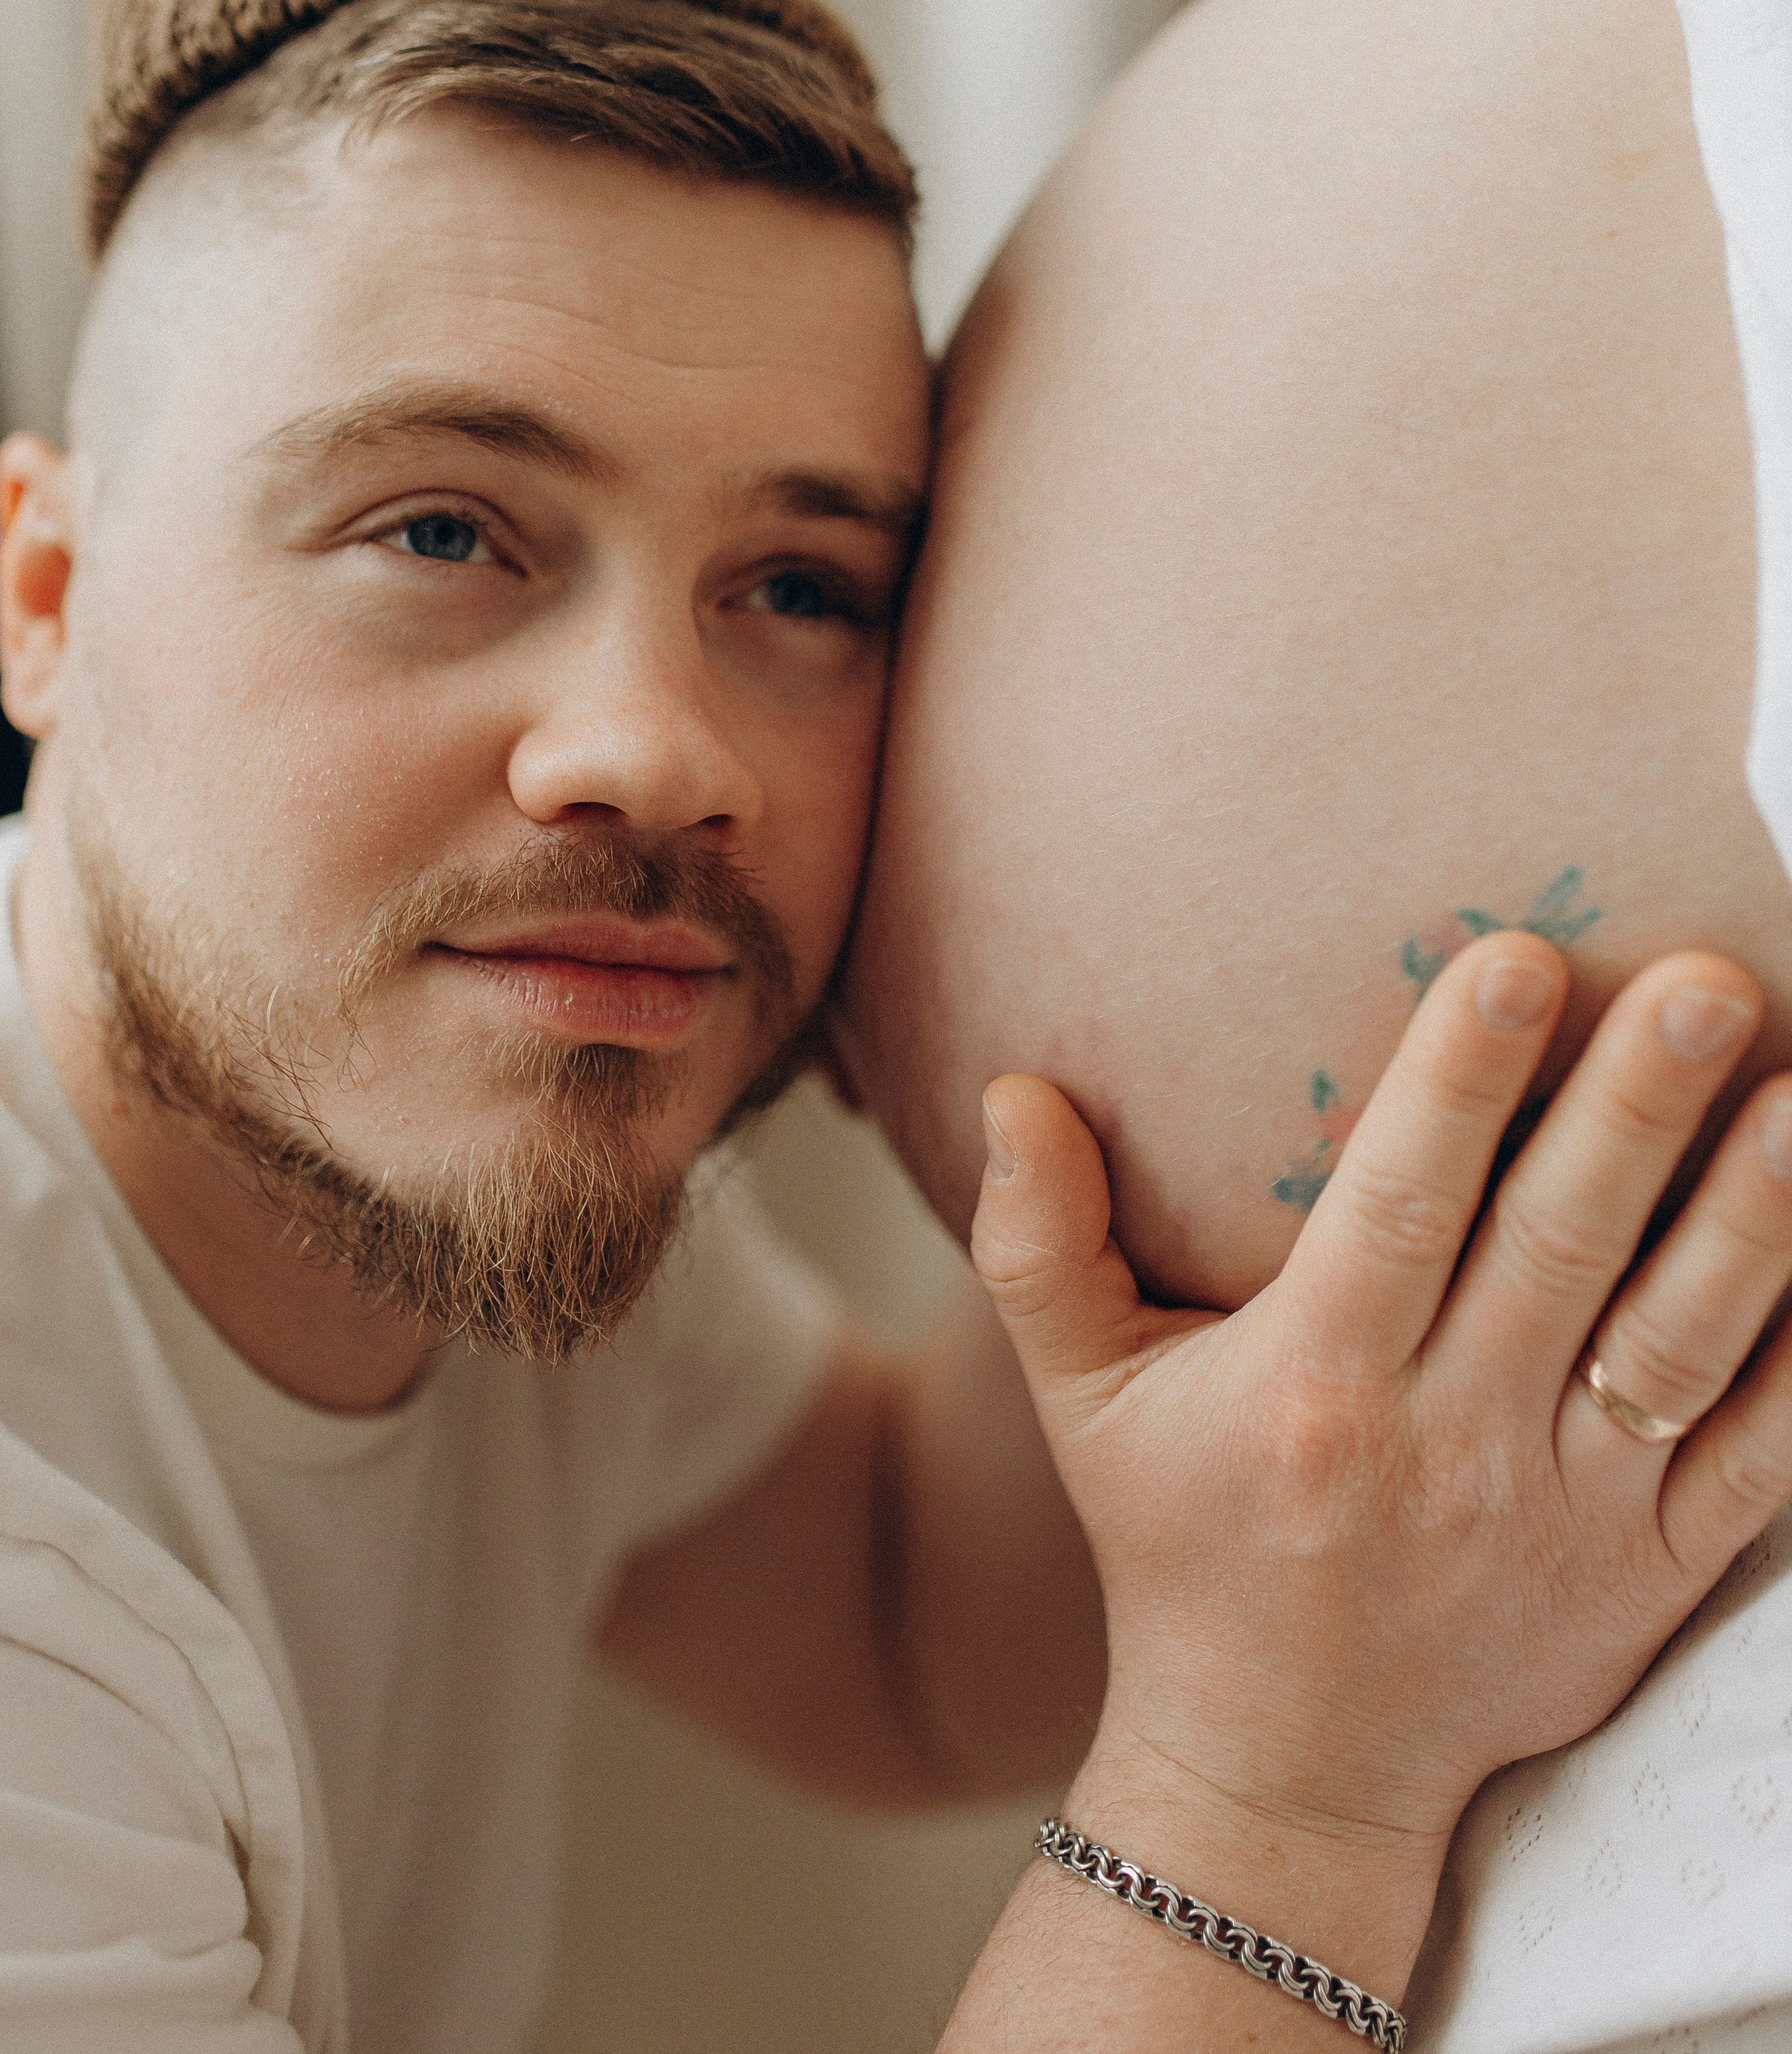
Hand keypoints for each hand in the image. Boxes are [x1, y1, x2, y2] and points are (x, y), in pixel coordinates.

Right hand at [974, 936, 1791, 1877]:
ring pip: (1676, 1348)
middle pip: (1557, 1252)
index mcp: (1317, 1382)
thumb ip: (1039, 1244)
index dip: (1457, 1084)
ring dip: (1750, 1222)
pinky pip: (1756, 1461)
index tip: (1517, 958)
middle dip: (1634, 1112)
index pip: (1397, 1207)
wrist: (1288, 1771)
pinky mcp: (1653, 1572)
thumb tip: (1012, 1085)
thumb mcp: (1083, 1399)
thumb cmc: (1181, 1546)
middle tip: (1704, 977)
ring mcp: (1569, 1514)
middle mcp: (1451, 1441)